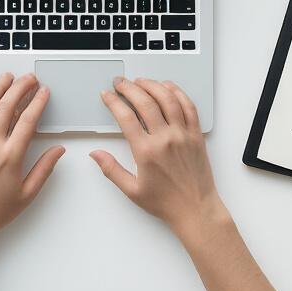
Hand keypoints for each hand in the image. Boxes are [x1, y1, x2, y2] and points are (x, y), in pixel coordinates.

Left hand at [0, 73, 64, 248]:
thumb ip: (44, 169)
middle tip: (29, 78)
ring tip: (8, 77)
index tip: (44, 92)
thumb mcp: (27, 194)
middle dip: (20, 87)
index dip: (38, 102)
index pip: (28, 120)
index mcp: (11, 156)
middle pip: (8, 106)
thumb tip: (58, 150)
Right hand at [91, 78, 229, 239]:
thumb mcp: (132, 190)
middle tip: (120, 82)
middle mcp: (165, 139)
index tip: (107, 95)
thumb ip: (111, 170)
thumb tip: (95, 154)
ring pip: (167, 99)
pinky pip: (189, 106)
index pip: (126, 117)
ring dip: (152, 85)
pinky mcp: (196, 135)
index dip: (113, 102)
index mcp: (147, 152)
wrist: (196, 209)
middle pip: (145, 102)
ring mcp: (183, 134)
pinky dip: (178, 92)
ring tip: (140, 81)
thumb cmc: (166, 202)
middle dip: (129, 87)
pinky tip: (168, 87)